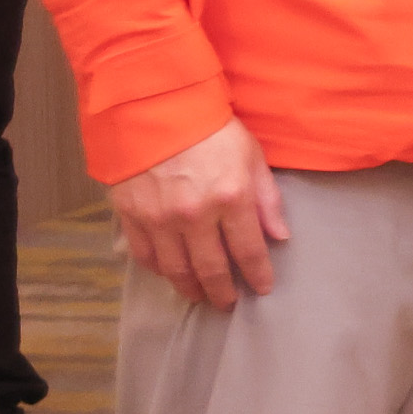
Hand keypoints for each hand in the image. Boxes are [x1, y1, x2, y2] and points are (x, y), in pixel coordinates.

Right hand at [106, 116, 288, 307]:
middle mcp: (195, 215)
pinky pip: (146, 256)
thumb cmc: (211, 129)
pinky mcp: (132, 216)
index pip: (249, 251)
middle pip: (211, 269)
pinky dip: (160, 270)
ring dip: (191, 288)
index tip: (263, 289)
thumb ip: (267, 199)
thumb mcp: (252, 157)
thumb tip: (280, 236)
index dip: (258, 275)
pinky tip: (170, 274)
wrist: (156, 109)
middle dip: (223, 292)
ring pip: (177, 269)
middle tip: (228, 304)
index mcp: (231, 198)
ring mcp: (160, 218)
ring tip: (201, 296)